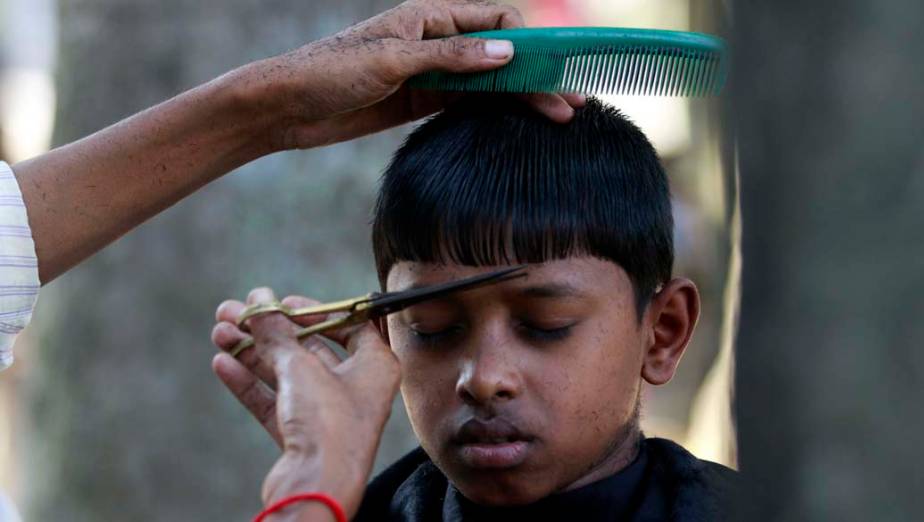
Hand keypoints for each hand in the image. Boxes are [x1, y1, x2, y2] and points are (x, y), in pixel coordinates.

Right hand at [210, 288, 399, 519]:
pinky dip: (250, 383)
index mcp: (376, 366)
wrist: (316, 486)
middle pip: (309, 348)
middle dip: (268, 330)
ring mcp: (329, 414)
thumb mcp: (300, 366)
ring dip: (252, 352)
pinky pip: (275, 401)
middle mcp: (356, 388)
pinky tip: (222, 363)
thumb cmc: (327, 422)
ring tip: (219, 331)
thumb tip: (259, 300)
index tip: (282, 302)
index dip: (315, 310)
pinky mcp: (304, 437)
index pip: (350, 325)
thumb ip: (276, 331)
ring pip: (286, 374)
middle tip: (233, 312)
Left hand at [245, 0, 585, 148]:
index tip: (556, 73)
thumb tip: (507, 53)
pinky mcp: (418, 102)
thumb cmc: (328, 71)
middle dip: (535, 76)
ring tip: (555, 118)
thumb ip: (450, 57)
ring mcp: (428, 73)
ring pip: (486, 82)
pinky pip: (465, 103)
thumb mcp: (391, 61)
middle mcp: (434, 41)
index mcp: (429, 17)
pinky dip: (491, 112)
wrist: (285, 107)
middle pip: (498, 55)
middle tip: (571, 103)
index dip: (531, 45)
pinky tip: (514, 126)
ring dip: (518, 98)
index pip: (497, 22)